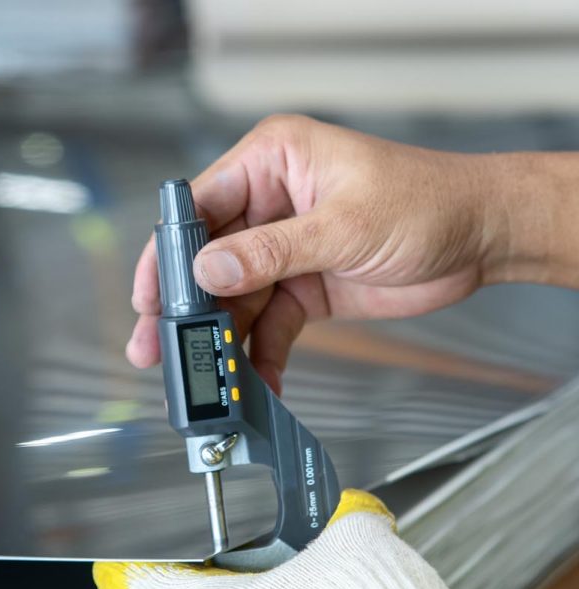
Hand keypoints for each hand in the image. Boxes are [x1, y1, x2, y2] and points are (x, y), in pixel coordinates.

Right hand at [128, 115, 501, 393]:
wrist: (482, 237)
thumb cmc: (428, 203)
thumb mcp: (345, 225)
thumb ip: (273, 250)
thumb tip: (210, 269)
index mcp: (273, 163)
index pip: (200, 206)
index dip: (169, 254)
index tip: (149, 298)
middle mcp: (270, 204)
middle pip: (210, 260)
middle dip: (187, 309)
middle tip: (161, 350)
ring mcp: (284, 249)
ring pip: (236, 300)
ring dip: (222, 341)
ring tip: (208, 378)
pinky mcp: (303, 288)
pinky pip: (270, 327)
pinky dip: (262, 356)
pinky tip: (258, 382)